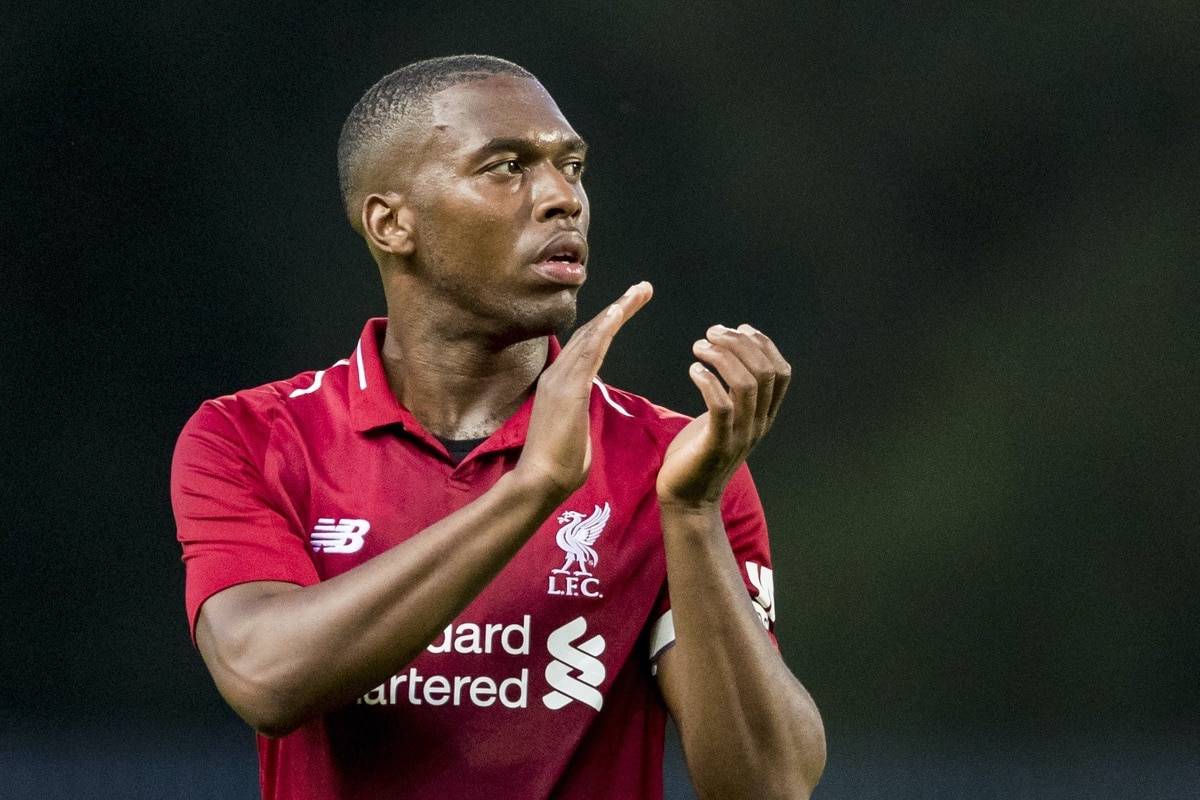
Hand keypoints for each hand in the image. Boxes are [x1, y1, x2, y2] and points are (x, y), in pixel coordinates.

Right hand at [516, 282, 653, 497]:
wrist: (540, 481)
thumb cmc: (558, 463)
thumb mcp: (572, 428)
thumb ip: (577, 411)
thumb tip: (581, 410)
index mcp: (559, 383)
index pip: (587, 345)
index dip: (608, 324)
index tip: (628, 306)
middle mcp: (556, 374)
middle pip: (591, 331)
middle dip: (618, 308)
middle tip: (643, 288)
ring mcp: (560, 379)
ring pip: (592, 335)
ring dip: (617, 310)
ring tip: (640, 291)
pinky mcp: (567, 389)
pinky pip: (589, 351)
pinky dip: (604, 329)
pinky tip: (618, 312)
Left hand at [657, 324, 790, 509]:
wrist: (688, 499)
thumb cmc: (698, 454)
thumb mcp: (722, 419)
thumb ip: (729, 393)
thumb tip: (725, 355)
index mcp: (763, 416)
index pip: (781, 372)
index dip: (764, 344)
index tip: (739, 328)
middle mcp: (758, 424)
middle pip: (764, 372)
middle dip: (739, 344)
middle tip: (711, 333)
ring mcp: (740, 436)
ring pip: (746, 384)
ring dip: (722, 357)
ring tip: (699, 347)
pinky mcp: (717, 445)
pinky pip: (722, 407)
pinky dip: (709, 382)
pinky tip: (694, 370)